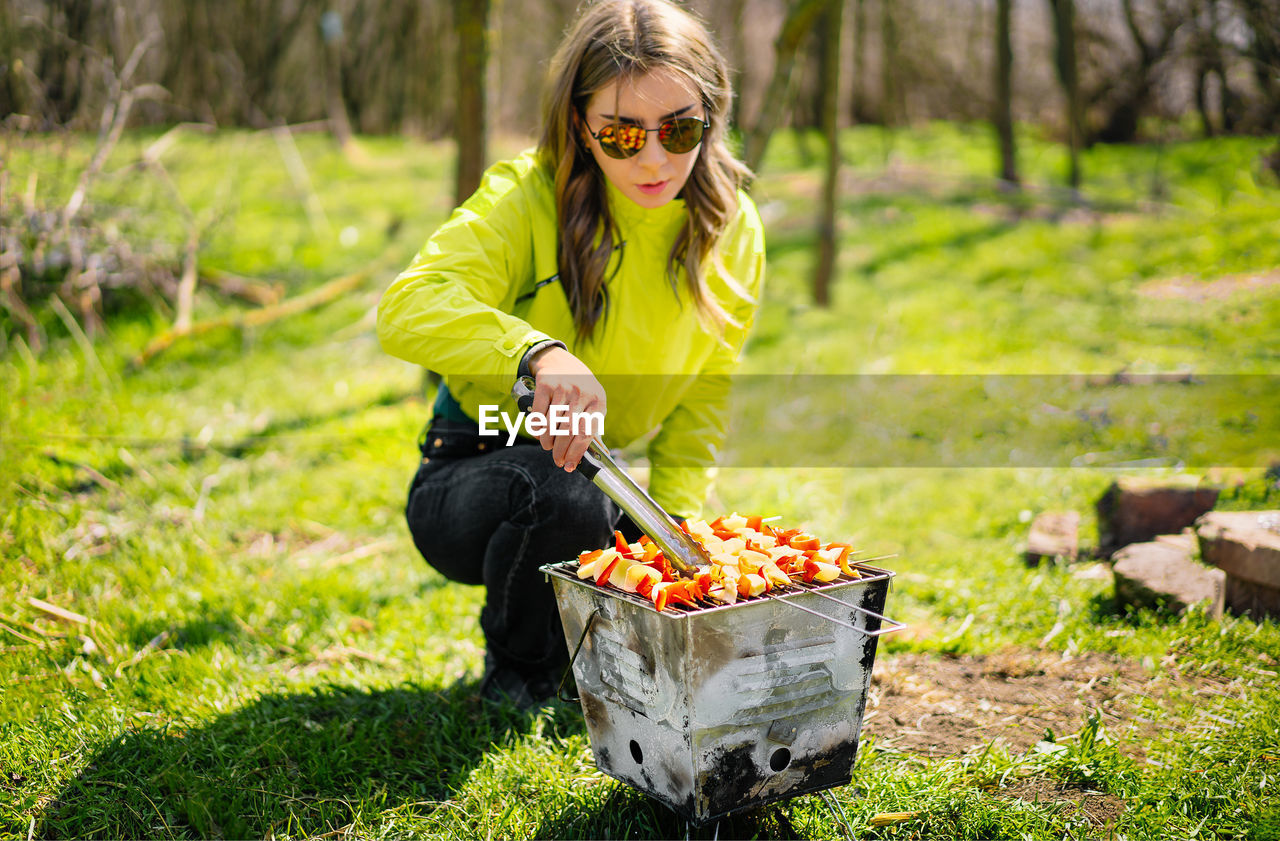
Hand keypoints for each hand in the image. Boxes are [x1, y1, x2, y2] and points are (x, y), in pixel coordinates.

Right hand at [527, 346, 606, 471]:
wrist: (561, 360)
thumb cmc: (580, 389)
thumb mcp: (592, 402)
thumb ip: (592, 425)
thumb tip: (592, 456)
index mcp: (598, 401)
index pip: (586, 432)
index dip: (576, 452)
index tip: (569, 466)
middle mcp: (582, 393)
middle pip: (568, 430)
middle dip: (561, 450)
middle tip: (557, 460)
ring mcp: (563, 387)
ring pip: (552, 423)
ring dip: (547, 441)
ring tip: (547, 447)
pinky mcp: (546, 384)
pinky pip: (538, 413)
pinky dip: (536, 428)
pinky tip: (538, 434)